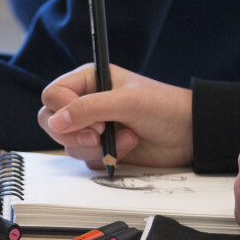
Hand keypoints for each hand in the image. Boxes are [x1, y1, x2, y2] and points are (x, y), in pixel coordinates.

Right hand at [38, 63, 193, 167]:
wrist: (189, 134)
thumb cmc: (164, 107)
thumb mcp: (126, 102)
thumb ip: (88, 108)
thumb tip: (55, 121)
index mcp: (88, 80)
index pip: (53, 95)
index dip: (65, 111)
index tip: (94, 121)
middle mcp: (85, 102)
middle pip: (51, 121)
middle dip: (74, 134)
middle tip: (99, 136)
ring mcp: (91, 127)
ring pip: (68, 144)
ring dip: (97, 147)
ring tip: (128, 137)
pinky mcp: (99, 148)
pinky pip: (85, 159)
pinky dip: (105, 158)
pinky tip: (129, 147)